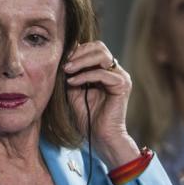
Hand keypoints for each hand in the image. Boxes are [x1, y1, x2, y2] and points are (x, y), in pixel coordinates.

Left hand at [64, 41, 139, 167]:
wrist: (100, 137)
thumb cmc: (88, 118)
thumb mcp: (74, 93)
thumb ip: (72, 76)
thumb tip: (62, 60)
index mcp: (105, 70)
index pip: (93, 49)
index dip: (77, 50)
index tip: (61, 59)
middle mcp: (115, 71)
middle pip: (99, 47)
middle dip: (79, 52)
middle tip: (64, 63)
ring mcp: (120, 76)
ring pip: (102, 55)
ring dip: (81, 61)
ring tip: (66, 70)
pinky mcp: (122, 85)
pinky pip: (103, 73)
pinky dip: (85, 75)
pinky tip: (72, 82)